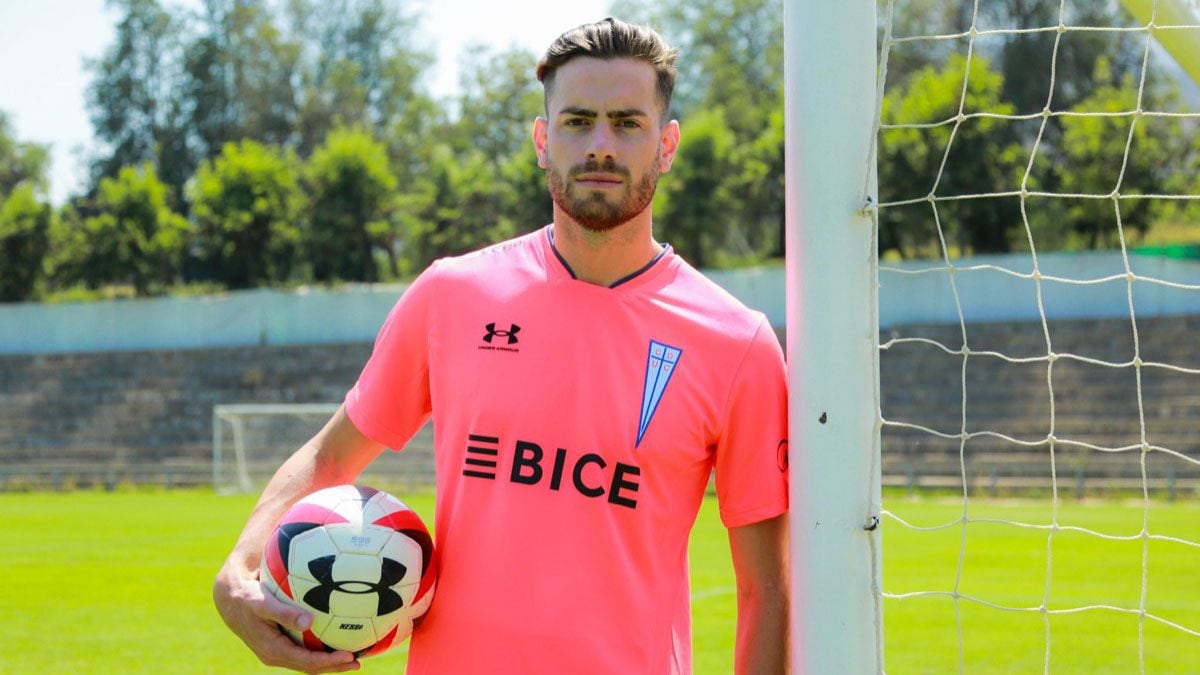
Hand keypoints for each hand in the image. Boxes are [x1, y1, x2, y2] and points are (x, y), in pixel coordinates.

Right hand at [213, 561, 360, 673]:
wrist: (231, 598)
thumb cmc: (247, 597)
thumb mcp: (262, 603)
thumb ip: (284, 612)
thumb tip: (309, 621)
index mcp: (272, 650)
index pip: (306, 662)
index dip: (328, 662)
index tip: (349, 657)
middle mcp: (277, 655)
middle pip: (310, 667)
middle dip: (334, 667)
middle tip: (358, 663)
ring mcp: (279, 650)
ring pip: (308, 661)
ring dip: (330, 661)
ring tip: (354, 656)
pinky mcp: (282, 642)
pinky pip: (305, 649)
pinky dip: (321, 648)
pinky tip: (338, 637)